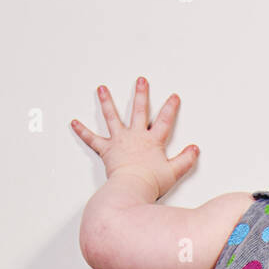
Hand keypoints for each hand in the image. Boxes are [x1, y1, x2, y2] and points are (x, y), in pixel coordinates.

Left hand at [71, 75, 198, 197]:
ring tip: (102, 89)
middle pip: (139, 111)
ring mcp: (120, 141)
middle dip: (141, 94)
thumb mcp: (173, 172)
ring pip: (112, 117)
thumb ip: (185, 160)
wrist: (132, 187)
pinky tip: (74, 123)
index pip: (164, 121)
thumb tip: (194, 150)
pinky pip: (92, 139)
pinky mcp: (107, 150)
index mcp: (152, 141)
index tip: (173, 97)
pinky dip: (82, 131)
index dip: (170, 108)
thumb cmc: (150, 182)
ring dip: (107, 102)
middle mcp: (135, 136)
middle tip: (140, 80)